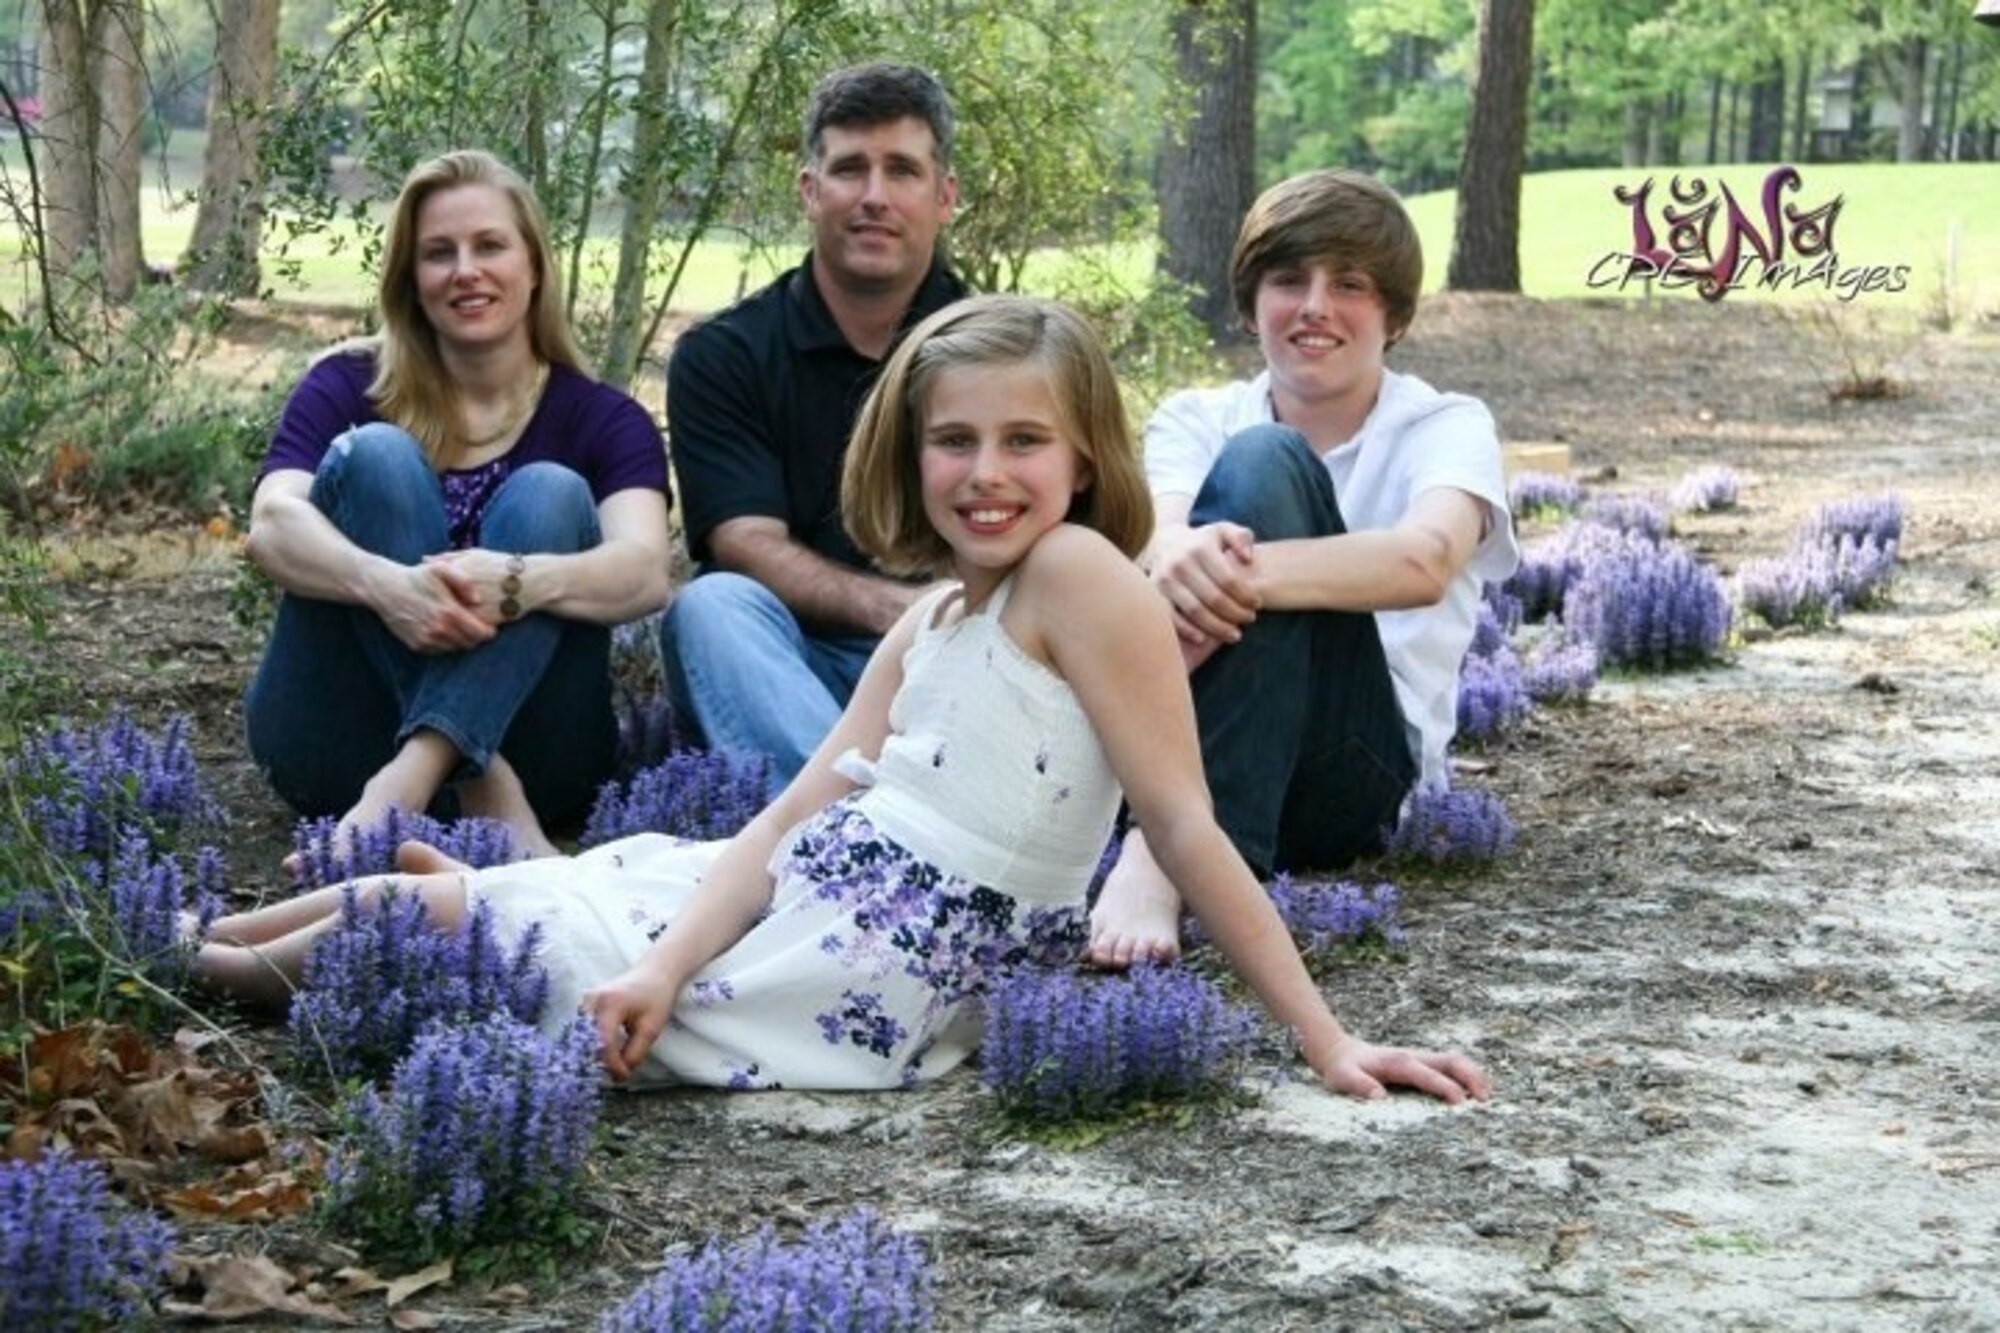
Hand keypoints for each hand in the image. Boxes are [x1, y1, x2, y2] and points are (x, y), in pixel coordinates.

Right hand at [371, 562, 493, 652]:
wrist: (386, 588)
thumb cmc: (417, 576)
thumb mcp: (441, 569)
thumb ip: (464, 582)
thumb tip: (478, 600)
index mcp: (449, 612)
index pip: (480, 633)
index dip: (489, 632)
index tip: (491, 627)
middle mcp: (438, 630)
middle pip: (470, 643)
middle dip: (476, 637)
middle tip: (477, 627)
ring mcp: (427, 640)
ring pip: (455, 648)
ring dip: (461, 640)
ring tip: (461, 627)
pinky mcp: (417, 645)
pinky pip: (440, 650)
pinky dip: (445, 643)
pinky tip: (444, 629)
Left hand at [425, 547, 525, 628]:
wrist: (529, 581)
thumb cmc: (500, 565)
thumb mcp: (474, 555)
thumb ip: (447, 557)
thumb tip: (423, 559)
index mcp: (456, 572)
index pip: (429, 585)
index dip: (427, 591)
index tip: (427, 594)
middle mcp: (462, 590)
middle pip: (437, 603)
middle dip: (433, 607)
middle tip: (430, 610)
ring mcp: (472, 607)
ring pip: (449, 618)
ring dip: (445, 621)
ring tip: (446, 621)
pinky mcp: (482, 621)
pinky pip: (464, 629)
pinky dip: (460, 629)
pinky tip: (460, 626)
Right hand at [580, 965, 681, 1081]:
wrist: (654, 973)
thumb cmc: (656, 997)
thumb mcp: (650, 1028)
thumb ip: (634, 1053)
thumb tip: (620, 1074)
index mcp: (610, 1004)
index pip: (604, 1043)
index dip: (613, 1065)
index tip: (624, 1077)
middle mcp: (591, 1001)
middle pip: (589, 1042)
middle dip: (602, 1061)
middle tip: (618, 1074)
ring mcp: (585, 1002)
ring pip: (584, 1038)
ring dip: (597, 1054)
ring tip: (614, 1065)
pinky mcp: (585, 1005)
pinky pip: (585, 1031)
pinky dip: (594, 1045)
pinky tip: (607, 1053)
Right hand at [1148, 523, 1260, 649]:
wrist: (1163, 544)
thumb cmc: (1201, 543)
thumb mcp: (1222, 531)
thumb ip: (1241, 538)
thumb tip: (1248, 559)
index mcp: (1200, 548)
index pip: (1229, 579)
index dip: (1246, 596)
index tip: (1257, 604)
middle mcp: (1180, 563)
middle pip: (1215, 598)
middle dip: (1236, 613)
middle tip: (1249, 620)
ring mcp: (1165, 580)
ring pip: (1196, 612)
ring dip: (1218, 627)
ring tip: (1235, 634)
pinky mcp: (1154, 595)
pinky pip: (1172, 619)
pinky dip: (1188, 631)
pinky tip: (1204, 639)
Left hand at [1310, 1033, 1491, 1104]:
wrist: (1340, 1052)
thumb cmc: (1342, 1070)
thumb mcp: (1342, 1078)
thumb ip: (1358, 1086)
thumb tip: (1379, 1097)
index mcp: (1398, 1062)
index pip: (1427, 1074)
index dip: (1445, 1088)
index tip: (1460, 1104)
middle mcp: (1414, 1056)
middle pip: (1451, 1060)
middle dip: (1471, 1076)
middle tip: (1486, 1100)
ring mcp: (1421, 1058)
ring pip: (1455, 1060)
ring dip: (1474, 1075)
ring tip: (1488, 1096)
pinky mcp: (1424, 1062)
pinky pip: (1451, 1065)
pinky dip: (1468, 1075)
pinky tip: (1478, 1092)